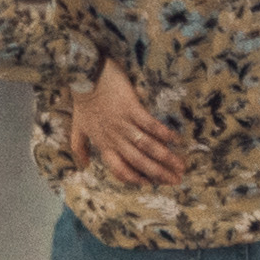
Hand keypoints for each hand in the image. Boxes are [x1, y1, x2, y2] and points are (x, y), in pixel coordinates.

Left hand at [68, 63, 187, 190]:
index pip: (120, 168)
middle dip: (158, 173)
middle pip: (139, 161)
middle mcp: (115, 137)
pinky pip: (150, 124)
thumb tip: (85, 165)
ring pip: (147, 146)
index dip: (136, 178)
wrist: (84, 76)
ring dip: (166, 157)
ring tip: (181, 166)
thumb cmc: (83, 100)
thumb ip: (80, 146)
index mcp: (104, 143)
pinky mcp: (132, 108)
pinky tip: (177, 141)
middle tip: (176, 180)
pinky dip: (164, 133)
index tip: (151, 184)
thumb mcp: (78, 126)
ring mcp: (124, 123)